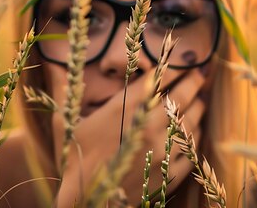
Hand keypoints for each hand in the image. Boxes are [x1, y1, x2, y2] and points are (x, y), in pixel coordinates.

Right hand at [52, 68, 207, 205]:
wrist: (88, 199)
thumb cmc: (74, 160)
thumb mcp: (66, 123)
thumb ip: (66, 92)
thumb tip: (55, 67)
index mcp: (125, 108)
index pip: (160, 79)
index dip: (175, 68)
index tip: (185, 61)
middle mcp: (148, 125)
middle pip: (181, 96)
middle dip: (193, 81)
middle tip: (201, 73)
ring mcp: (162, 149)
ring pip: (190, 121)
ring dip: (198, 107)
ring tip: (201, 99)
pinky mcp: (170, 171)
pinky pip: (191, 148)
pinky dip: (195, 135)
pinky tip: (195, 129)